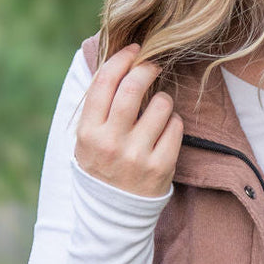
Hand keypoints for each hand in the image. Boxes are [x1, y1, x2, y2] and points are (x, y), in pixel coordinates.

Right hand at [75, 44, 183, 196]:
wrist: (113, 213)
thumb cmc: (101, 165)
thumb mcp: (87, 139)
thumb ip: (98, 106)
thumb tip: (119, 62)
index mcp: (88, 132)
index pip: (105, 83)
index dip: (121, 59)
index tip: (134, 51)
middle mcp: (111, 143)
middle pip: (133, 89)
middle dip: (146, 69)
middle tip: (153, 66)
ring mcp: (137, 156)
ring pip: (160, 105)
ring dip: (163, 99)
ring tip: (158, 108)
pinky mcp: (161, 167)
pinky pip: (176, 127)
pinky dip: (173, 122)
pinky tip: (165, 130)